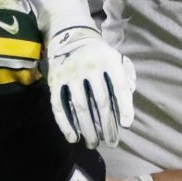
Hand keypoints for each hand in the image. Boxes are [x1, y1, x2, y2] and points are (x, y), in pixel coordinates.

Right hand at [46, 24, 135, 147]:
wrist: (71, 36)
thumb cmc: (99, 56)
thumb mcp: (116, 60)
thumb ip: (124, 80)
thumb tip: (126, 111)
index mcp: (109, 60)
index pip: (119, 87)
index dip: (124, 107)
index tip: (126, 126)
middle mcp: (90, 66)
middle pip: (101, 102)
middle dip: (107, 126)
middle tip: (112, 143)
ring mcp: (70, 73)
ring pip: (80, 107)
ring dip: (88, 129)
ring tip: (93, 144)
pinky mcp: (55, 80)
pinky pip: (59, 105)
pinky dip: (65, 124)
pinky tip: (73, 138)